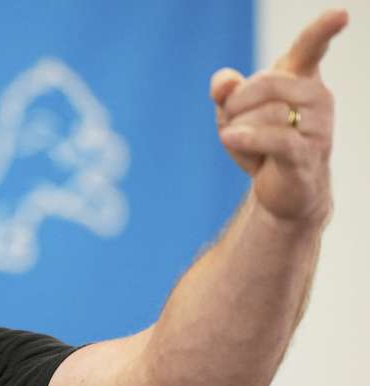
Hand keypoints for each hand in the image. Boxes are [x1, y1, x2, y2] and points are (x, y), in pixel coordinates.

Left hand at [211, 9, 347, 225]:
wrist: (279, 188)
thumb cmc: (259, 142)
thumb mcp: (234, 112)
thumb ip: (226, 91)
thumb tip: (224, 82)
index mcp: (302, 78)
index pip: (311, 47)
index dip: (324, 29)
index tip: (341, 14)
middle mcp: (318, 96)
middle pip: (266, 82)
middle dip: (236, 104)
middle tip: (232, 123)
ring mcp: (319, 126)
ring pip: (265, 114)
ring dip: (239, 132)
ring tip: (247, 147)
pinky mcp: (308, 154)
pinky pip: (276, 138)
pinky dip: (247, 138)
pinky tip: (229, 137)